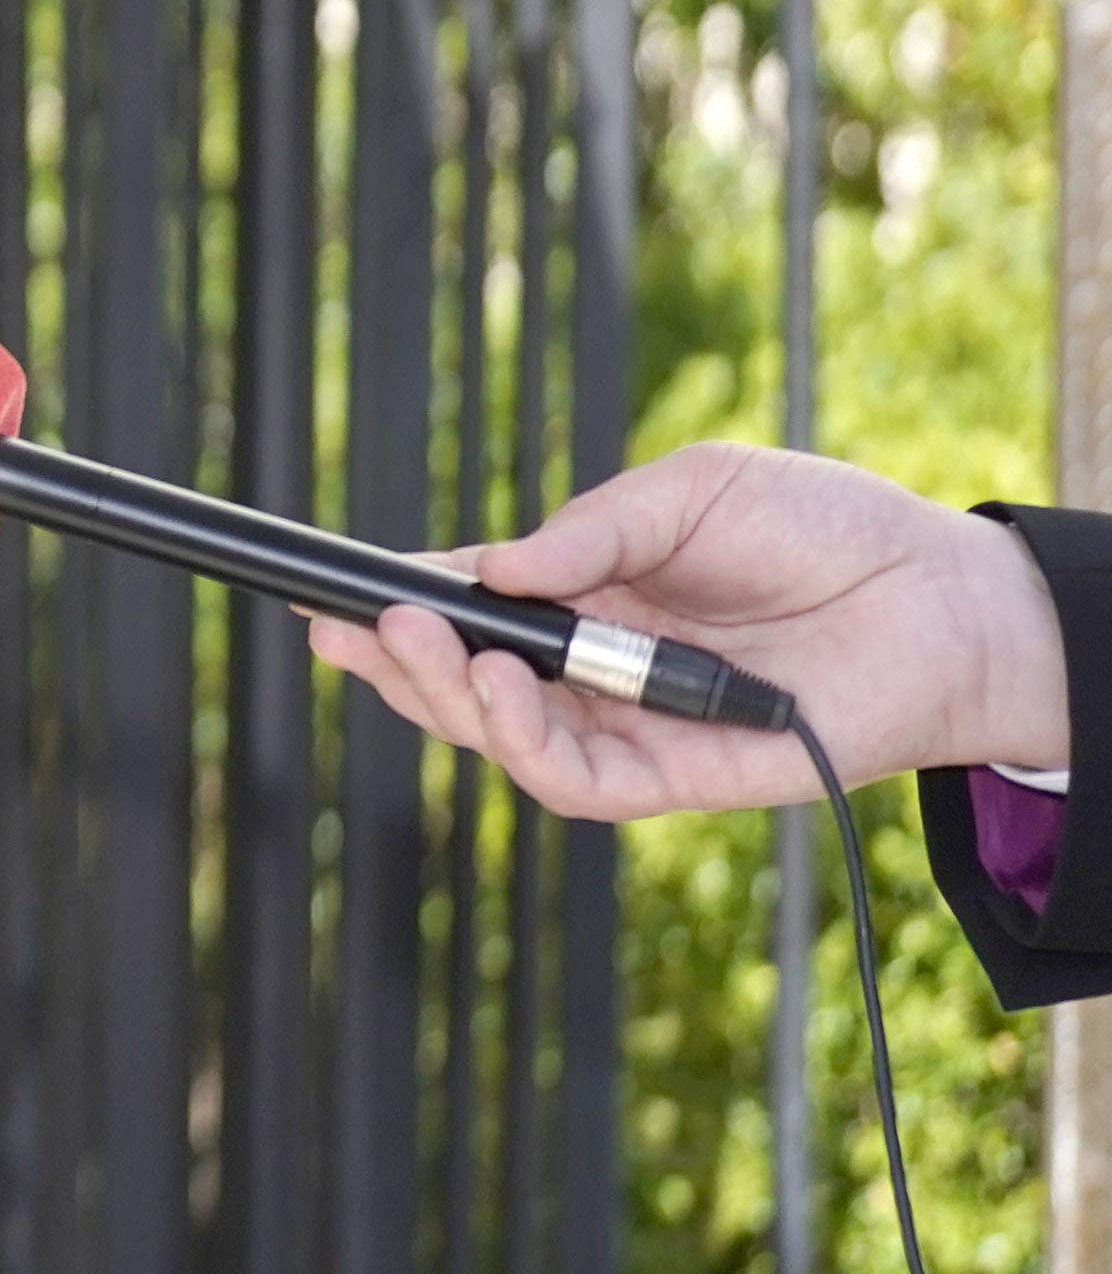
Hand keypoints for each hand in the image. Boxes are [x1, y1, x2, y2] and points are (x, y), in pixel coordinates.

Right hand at [300, 440, 1068, 819]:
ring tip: (417, 648)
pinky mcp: (679, 777)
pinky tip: (500, 689)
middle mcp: (597, 671)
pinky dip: (524, 742)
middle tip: (353, 627)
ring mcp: (633, 727)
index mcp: (588, 597)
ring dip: (447, 701)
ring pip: (505, 742)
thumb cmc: (824, 529)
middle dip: (398, 664)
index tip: (333, 595)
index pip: (473, 610)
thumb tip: (493, 567)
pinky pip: (580, 782)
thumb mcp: (692, 491)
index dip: (402, 607)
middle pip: (466, 687)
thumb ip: (591, 531)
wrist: (940, 596)